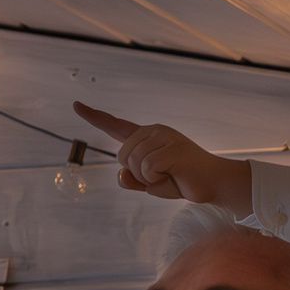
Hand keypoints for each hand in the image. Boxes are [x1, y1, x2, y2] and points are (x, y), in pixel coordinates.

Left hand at [72, 102, 253, 214]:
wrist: (213, 185)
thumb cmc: (183, 181)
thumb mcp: (151, 184)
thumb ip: (133, 180)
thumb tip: (120, 175)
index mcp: (147, 136)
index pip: (116, 126)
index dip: (94, 117)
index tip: (76, 105)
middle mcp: (154, 131)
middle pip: (122, 155)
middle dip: (136, 174)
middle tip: (161, 177)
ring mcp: (164, 137)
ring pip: (134, 162)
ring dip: (148, 179)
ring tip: (169, 177)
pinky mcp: (172, 148)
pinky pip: (147, 168)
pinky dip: (156, 181)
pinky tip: (173, 177)